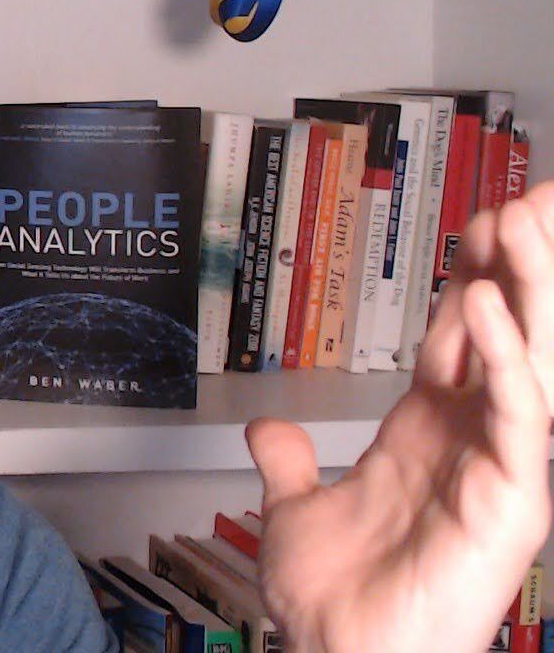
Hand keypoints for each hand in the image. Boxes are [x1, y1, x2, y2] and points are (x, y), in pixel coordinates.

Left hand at [245, 183, 553, 651]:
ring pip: (526, 363)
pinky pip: (516, 421)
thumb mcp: (296, 509)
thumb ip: (289, 463)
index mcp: (429, 434)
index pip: (460, 338)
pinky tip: (487, 309)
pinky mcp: (509, 504)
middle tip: (533, 196)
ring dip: (528, 291)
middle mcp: (472, 443)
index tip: (482, 218)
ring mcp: (498, 469)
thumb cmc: (335, 602)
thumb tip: (269, 428)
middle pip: (507, 336)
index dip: (473, 277)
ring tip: (524, 221)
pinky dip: (507, 362)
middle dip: (522, 266)